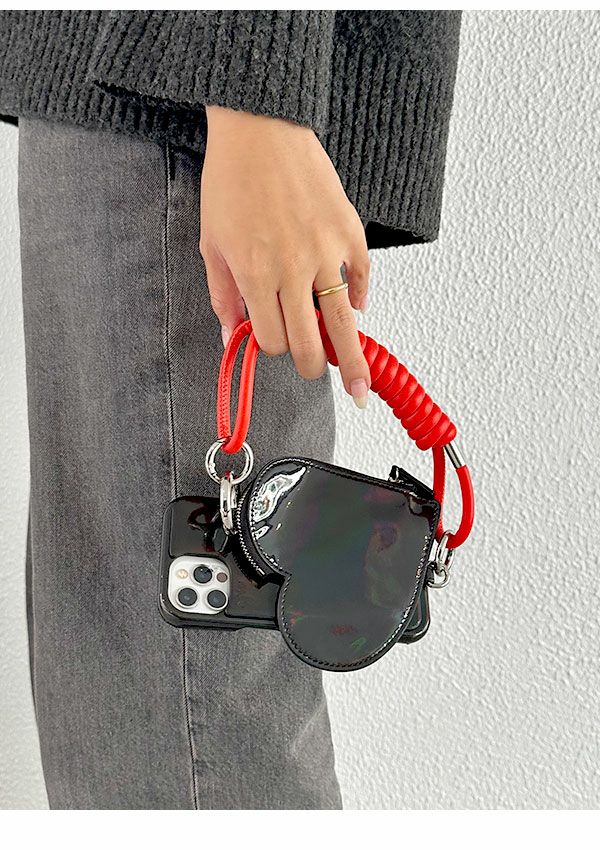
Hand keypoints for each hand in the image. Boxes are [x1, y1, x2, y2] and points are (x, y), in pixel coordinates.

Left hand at [200, 106, 370, 407]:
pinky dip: (362, 299)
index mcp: (256, 276)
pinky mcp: (351, 233)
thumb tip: (233, 340)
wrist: (262, 129)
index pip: (273, 341)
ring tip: (362, 388)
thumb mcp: (212, 244)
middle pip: (309, 344)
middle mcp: (294, 271)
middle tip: (313, 371)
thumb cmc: (231, 183)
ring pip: (344, 324)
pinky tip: (358, 308)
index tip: (272, 338)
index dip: (272, 347)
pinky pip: (364, 279)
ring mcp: (328, 253)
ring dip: (353, 363)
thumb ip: (223, 297)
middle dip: (310, 367)